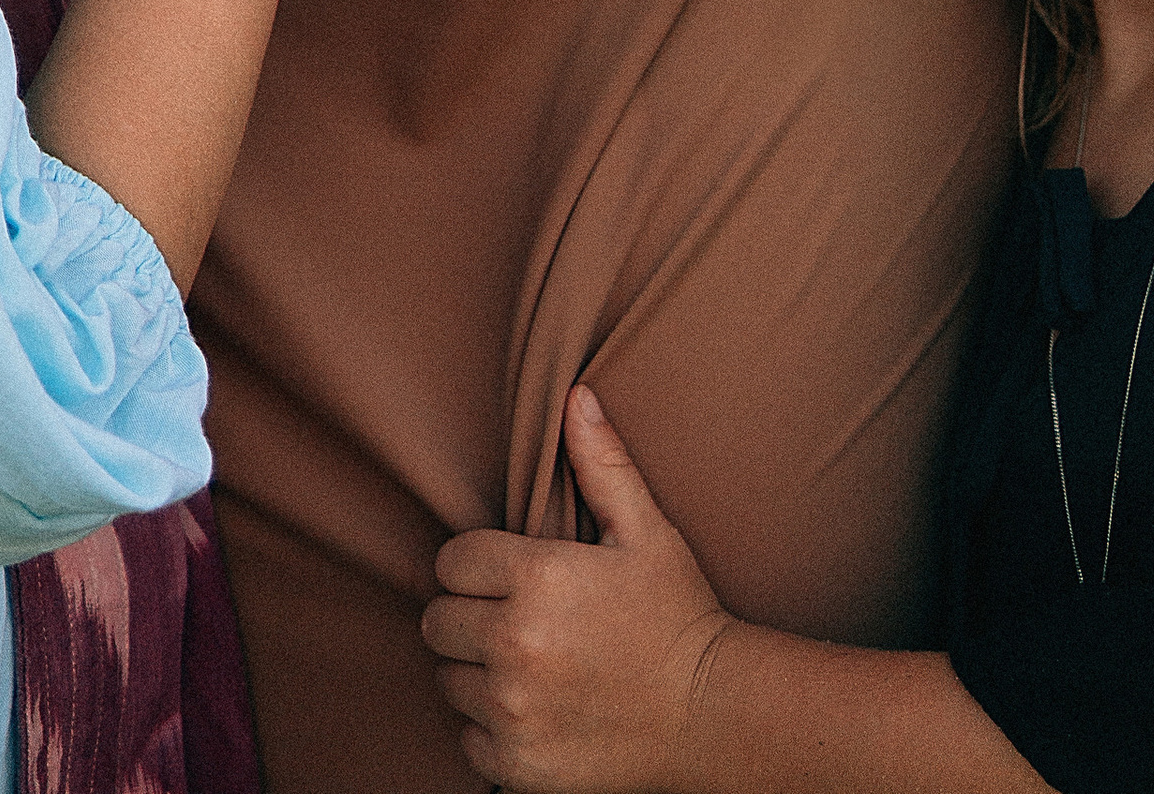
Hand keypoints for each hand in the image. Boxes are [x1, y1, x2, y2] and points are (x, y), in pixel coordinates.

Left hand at [425, 387, 733, 792]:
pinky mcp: (518, 767)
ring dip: (477, 671)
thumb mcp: (648, 532)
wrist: (715, 717)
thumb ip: (602, 464)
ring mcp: (514, 711)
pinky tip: (532, 709)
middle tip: (514, 619)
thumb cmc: (679, 616)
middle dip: (469, 615)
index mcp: (539, 579)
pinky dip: (491, 728)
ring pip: (449, 680)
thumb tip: (575, 396)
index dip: (476, 565)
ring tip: (527, 663)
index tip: (507, 575)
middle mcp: (516, 645)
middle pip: (438, 620)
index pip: (452, 561)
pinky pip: (468, 739)